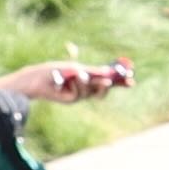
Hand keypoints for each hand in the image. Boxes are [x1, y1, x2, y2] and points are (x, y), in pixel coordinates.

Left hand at [11, 57, 131, 103]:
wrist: (37, 78)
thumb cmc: (55, 71)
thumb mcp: (77, 69)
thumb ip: (92, 72)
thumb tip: (110, 73)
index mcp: (89, 78)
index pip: (108, 80)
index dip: (120, 81)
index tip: (131, 78)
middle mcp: (86, 88)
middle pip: (105, 91)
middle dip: (110, 86)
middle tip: (111, 80)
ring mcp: (80, 95)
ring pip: (94, 92)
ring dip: (89, 83)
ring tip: (80, 75)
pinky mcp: (72, 100)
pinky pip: (81, 94)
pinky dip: (76, 85)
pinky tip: (67, 81)